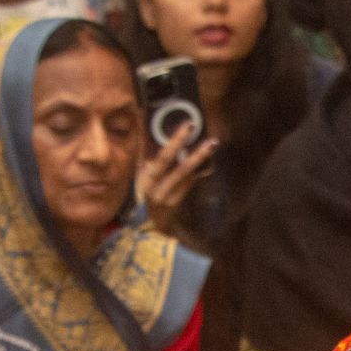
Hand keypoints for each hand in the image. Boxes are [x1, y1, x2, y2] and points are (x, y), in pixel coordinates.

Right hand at [139, 122, 217, 238]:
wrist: (145, 225)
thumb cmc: (141, 195)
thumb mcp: (139, 178)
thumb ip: (146, 161)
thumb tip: (150, 138)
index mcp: (147, 180)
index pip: (163, 158)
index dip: (176, 142)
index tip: (188, 126)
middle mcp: (159, 190)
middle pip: (181, 170)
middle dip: (197, 154)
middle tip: (212, 141)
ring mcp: (171, 198)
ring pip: (188, 176)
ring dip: (201, 159)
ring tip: (212, 145)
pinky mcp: (179, 202)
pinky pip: (190, 182)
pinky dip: (198, 169)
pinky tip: (207, 159)